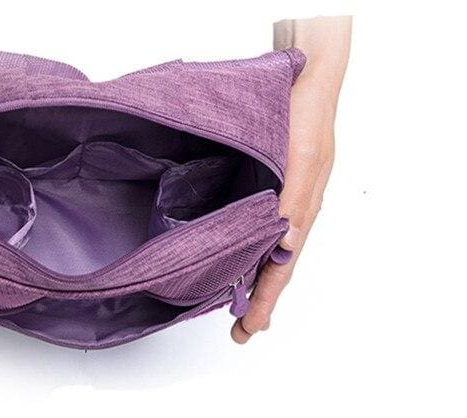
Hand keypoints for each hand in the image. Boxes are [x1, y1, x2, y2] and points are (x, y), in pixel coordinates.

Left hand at [232, 16, 351, 342]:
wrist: (302, 77)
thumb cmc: (304, 116)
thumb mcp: (304, 160)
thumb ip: (296, 205)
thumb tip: (284, 250)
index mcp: (300, 212)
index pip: (281, 270)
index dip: (263, 302)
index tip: (247, 330)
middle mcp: (287, 212)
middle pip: (272, 268)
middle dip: (255, 301)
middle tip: (238, 333)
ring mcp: (276, 200)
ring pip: (261, 250)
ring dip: (248, 278)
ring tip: (231, 304)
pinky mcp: (262, 184)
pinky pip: (252, 224)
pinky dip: (243, 246)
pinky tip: (228, 252)